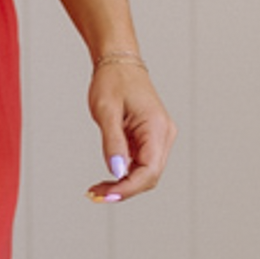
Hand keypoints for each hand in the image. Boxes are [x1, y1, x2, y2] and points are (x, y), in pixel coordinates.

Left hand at [86, 57, 175, 202]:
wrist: (118, 63)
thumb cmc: (113, 81)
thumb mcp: (106, 112)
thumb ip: (113, 143)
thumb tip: (116, 171)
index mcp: (157, 128)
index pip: (149, 171)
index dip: (128, 188)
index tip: (106, 195)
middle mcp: (163, 135)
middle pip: (149, 176)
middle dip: (124, 190)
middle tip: (95, 195)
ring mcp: (158, 138)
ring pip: (145, 173)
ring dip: (123, 185)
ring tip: (97, 189)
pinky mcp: (149, 139)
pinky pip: (140, 164)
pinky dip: (123, 174)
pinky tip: (106, 179)